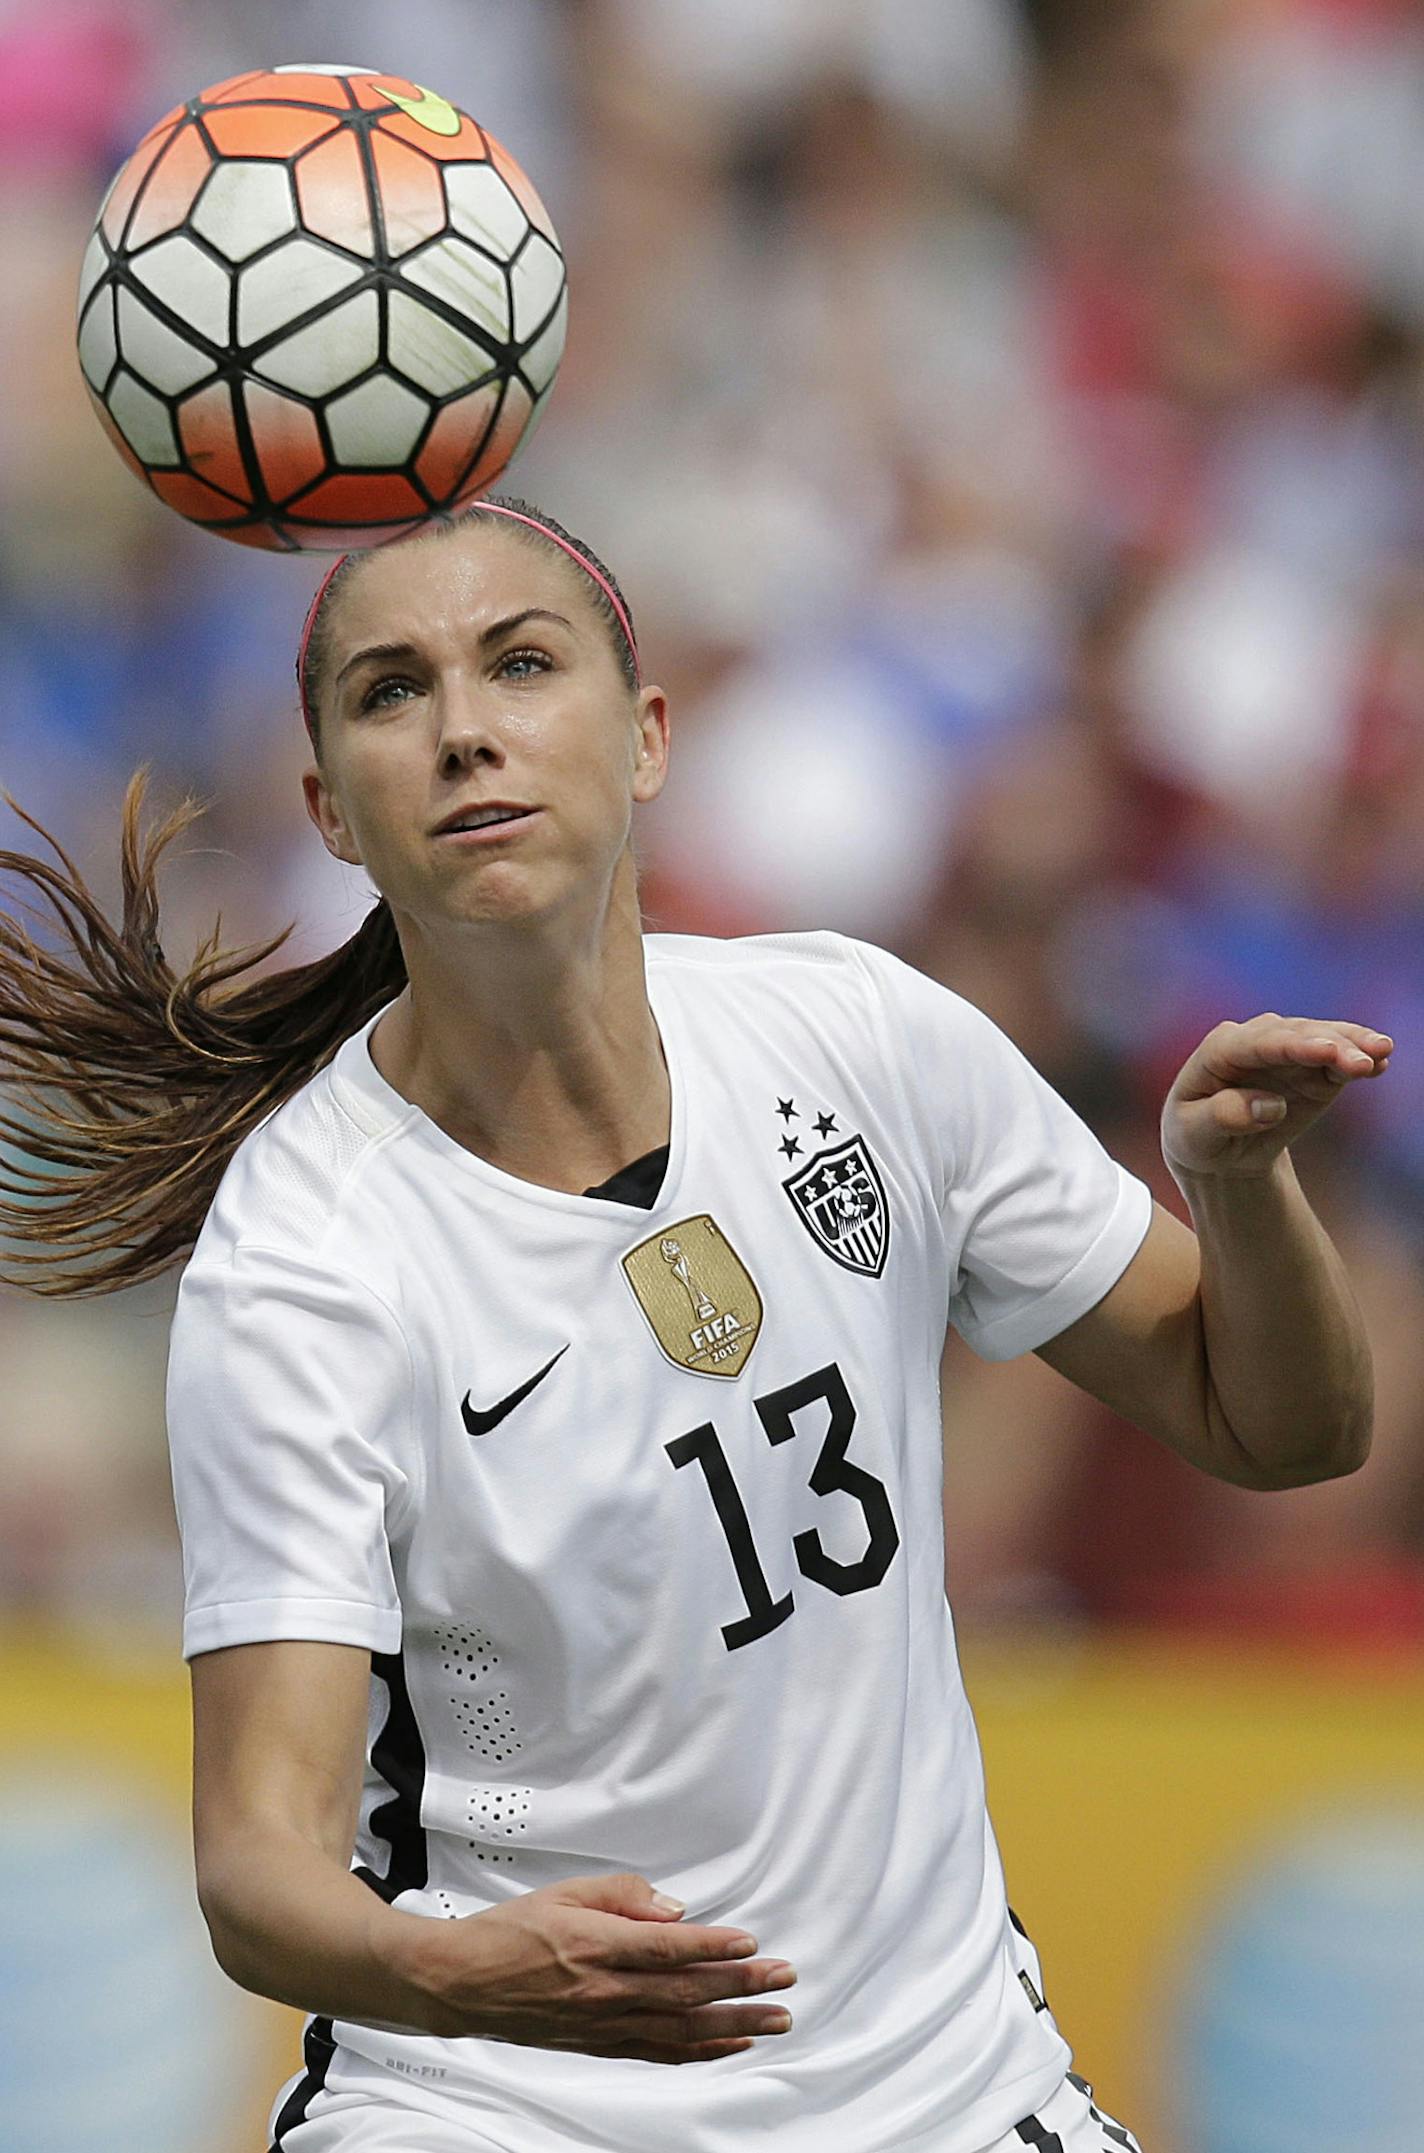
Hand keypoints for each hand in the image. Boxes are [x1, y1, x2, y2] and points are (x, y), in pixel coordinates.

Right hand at [396, 1870, 796, 2063]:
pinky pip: (659, 2051)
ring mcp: (604, 2024)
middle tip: (784, 1981)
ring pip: (681, 2029)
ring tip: (774, 2020)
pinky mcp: (600, 2044)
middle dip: (742, 1987)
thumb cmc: (512, 1931)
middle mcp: (605, 1991)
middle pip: (686, 1992)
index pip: (668, 1949)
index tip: (753, 1944)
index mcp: (596, 1945)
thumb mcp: (567, 1892)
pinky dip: (699, 2051)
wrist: (465, 1983)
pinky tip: (728, 2045)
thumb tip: (676, 1910)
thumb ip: (625, 1895)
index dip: (715, 1948)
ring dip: (733, 2025)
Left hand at [1162, 1015, 1391, 1179]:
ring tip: (1381, 1053)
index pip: (1258, 1043)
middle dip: (1331, 1045)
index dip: (1293, 1045)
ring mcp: (1286, 1051)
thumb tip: (1269, 1105)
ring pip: (1322, 1039)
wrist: (1218, 1149)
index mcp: (1219, 1050)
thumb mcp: (1194, 1134)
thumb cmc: (1197, 1136)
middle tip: (1364, 1062)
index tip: (1327, 1050)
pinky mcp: (1312, 1068)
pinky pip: (1337, 1060)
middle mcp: (1255, 1040)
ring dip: (1352, 1044)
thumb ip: (1223, 1116)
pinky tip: (1381, 1061)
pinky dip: (1358, 1057)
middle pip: (1295, 1036)